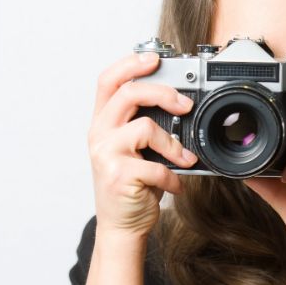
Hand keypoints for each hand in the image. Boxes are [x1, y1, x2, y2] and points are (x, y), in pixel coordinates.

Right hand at [88, 52, 198, 237]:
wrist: (121, 225)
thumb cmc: (132, 186)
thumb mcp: (135, 150)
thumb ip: (145, 126)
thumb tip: (181, 105)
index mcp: (103, 123)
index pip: (108, 81)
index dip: (130, 64)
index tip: (155, 58)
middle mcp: (99, 134)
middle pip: (129, 94)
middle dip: (163, 92)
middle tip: (186, 105)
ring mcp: (106, 154)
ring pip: (146, 128)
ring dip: (174, 144)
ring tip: (184, 159)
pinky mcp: (119, 176)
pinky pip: (157, 166)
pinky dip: (174, 177)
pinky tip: (175, 185)